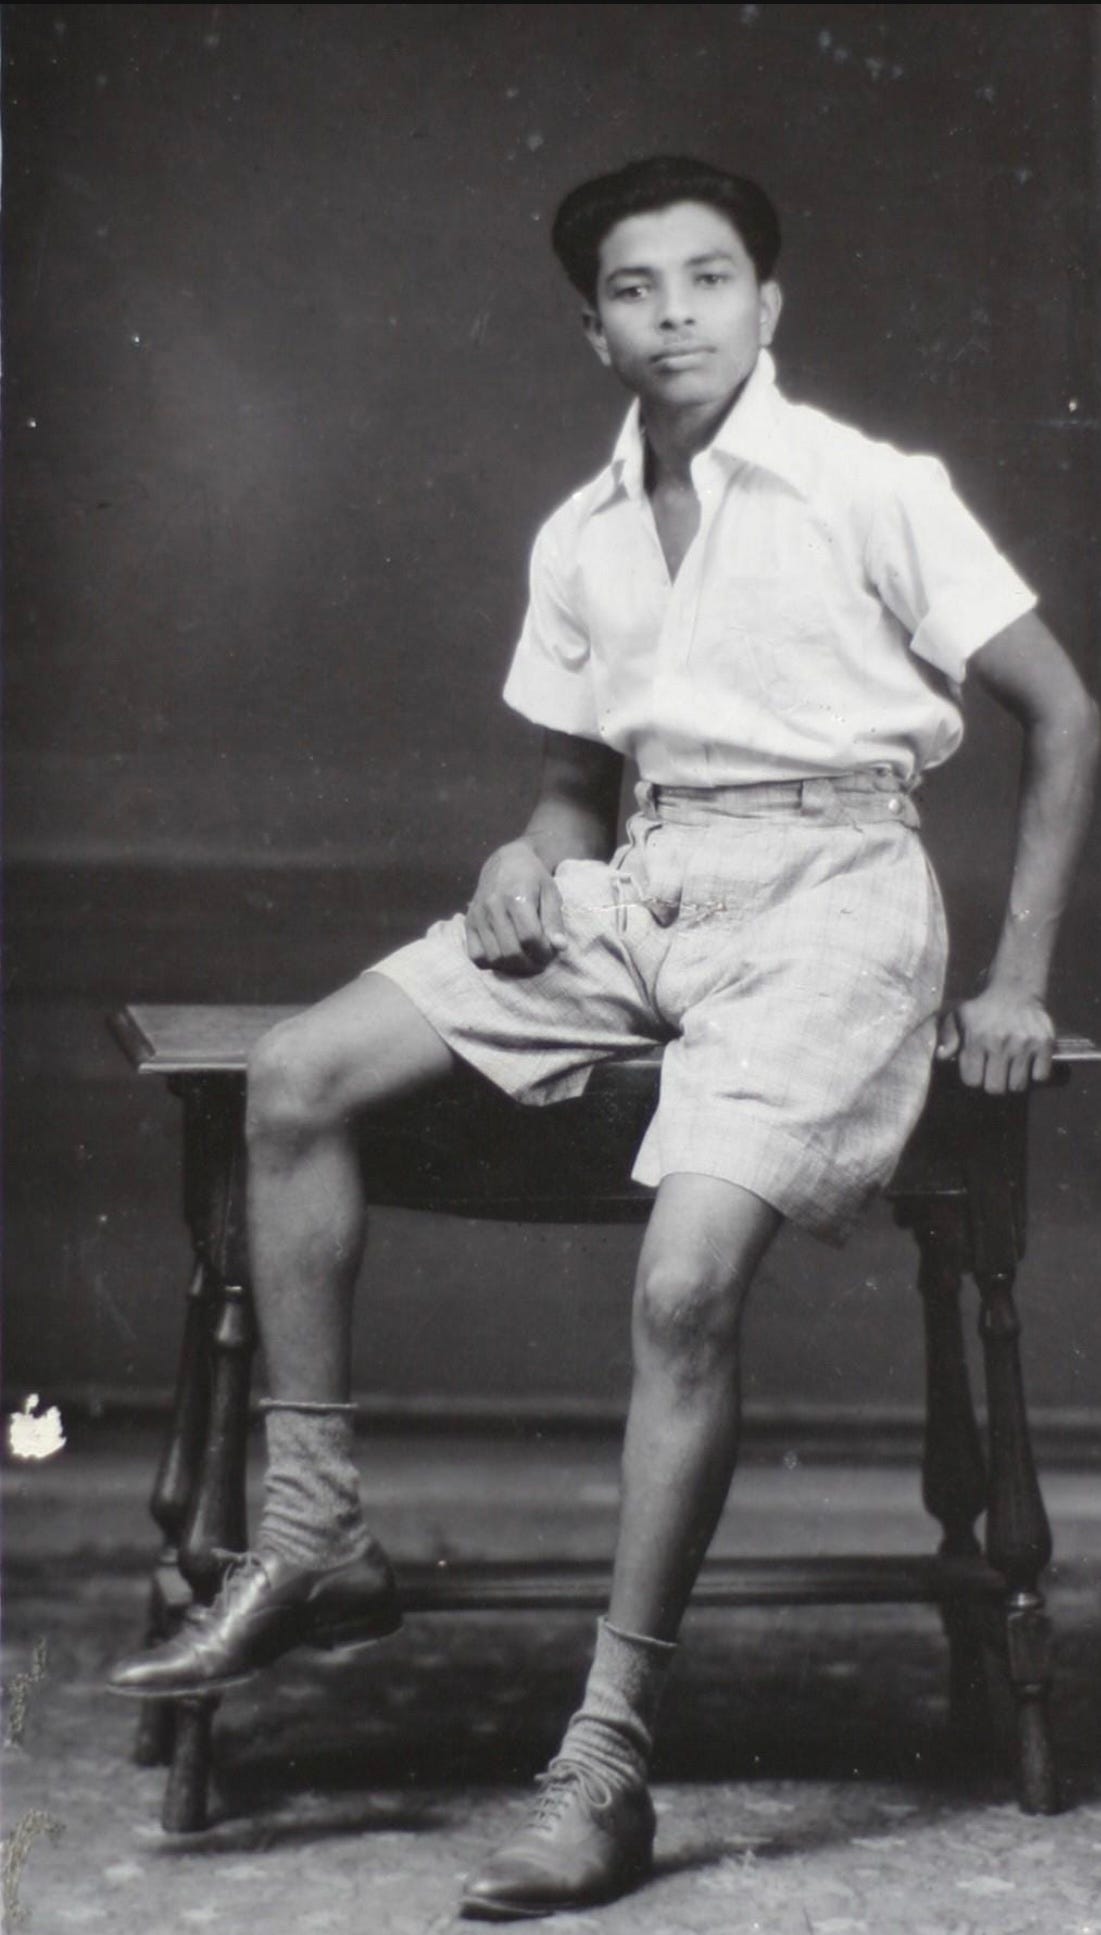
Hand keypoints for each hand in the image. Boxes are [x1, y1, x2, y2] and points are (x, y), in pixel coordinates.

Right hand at [464, 840, 567, 974]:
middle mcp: (492, 906)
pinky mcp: (468, 923)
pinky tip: (505, 956)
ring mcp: (478, 916)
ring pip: (494, 957)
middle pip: (511, 951)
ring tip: (526, 960)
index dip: (544, 952)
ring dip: (513, 967)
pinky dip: (491, 963)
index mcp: (516, 896)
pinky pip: (476, 956)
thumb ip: (554, 920)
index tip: (551, 953)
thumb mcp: (550, 892)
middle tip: (540, 961)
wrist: (505, 862)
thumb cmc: (533, 877)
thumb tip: (560, 947)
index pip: (529, 937)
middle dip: (530, 964)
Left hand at [935, 985, 1054, 1092]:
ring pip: (1017, 1086)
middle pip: (995, 1089)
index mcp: (976, 1038)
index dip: (973, 1078)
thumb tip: (941, 1056)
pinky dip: (1035, 1074)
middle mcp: (1000, 1042)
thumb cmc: (982, 1009)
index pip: (972, 1081)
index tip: (976, 1069)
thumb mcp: (957, 1016)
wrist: (1014, 990)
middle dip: (992, 1083)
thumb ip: (947, 1037)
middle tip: (994, 1073)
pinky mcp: (1044, 1043)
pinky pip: (1040, 1076)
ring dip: (1013, 1081)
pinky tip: (1027, 1063)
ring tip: (1010, 1068)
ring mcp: (1024, 1043)